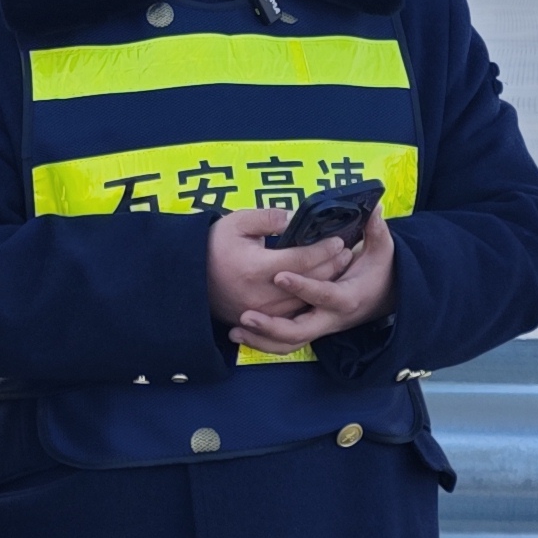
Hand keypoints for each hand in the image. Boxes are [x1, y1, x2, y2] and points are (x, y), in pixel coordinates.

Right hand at [207, 206, 349, 331]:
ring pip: (305, 300)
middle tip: (347, 251)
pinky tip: (321, 285)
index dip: (324, 249)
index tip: (338, 239)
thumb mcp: (236, 223)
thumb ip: (267, 218)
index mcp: (257, 268)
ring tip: (340, 266)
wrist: (190, 279)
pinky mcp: (262, 320)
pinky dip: (310, 298)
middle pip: (309, 282)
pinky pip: (294, 313)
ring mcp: (263, 312)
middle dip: (332, 265)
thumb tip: (294, 217)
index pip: (302, 260)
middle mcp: (263, 295)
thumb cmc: (214, 246)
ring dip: (326, 282)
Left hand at [232, 213, 394, 354]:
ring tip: (236, 328)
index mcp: (347, 297)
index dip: (303, 286)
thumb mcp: (383, 251)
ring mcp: (319, 327)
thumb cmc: (380, 272)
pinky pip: (283, 344)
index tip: (280, 275)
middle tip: (245, 314)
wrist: (384, 300)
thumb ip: (377, 230)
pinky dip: (262, 343)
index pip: (324, 294)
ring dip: (262, 339)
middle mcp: (331, 318)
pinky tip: (237, 333)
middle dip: (272, 326)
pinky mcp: (309, 330)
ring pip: (289, 343)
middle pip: (300, 331)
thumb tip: (375, 208)